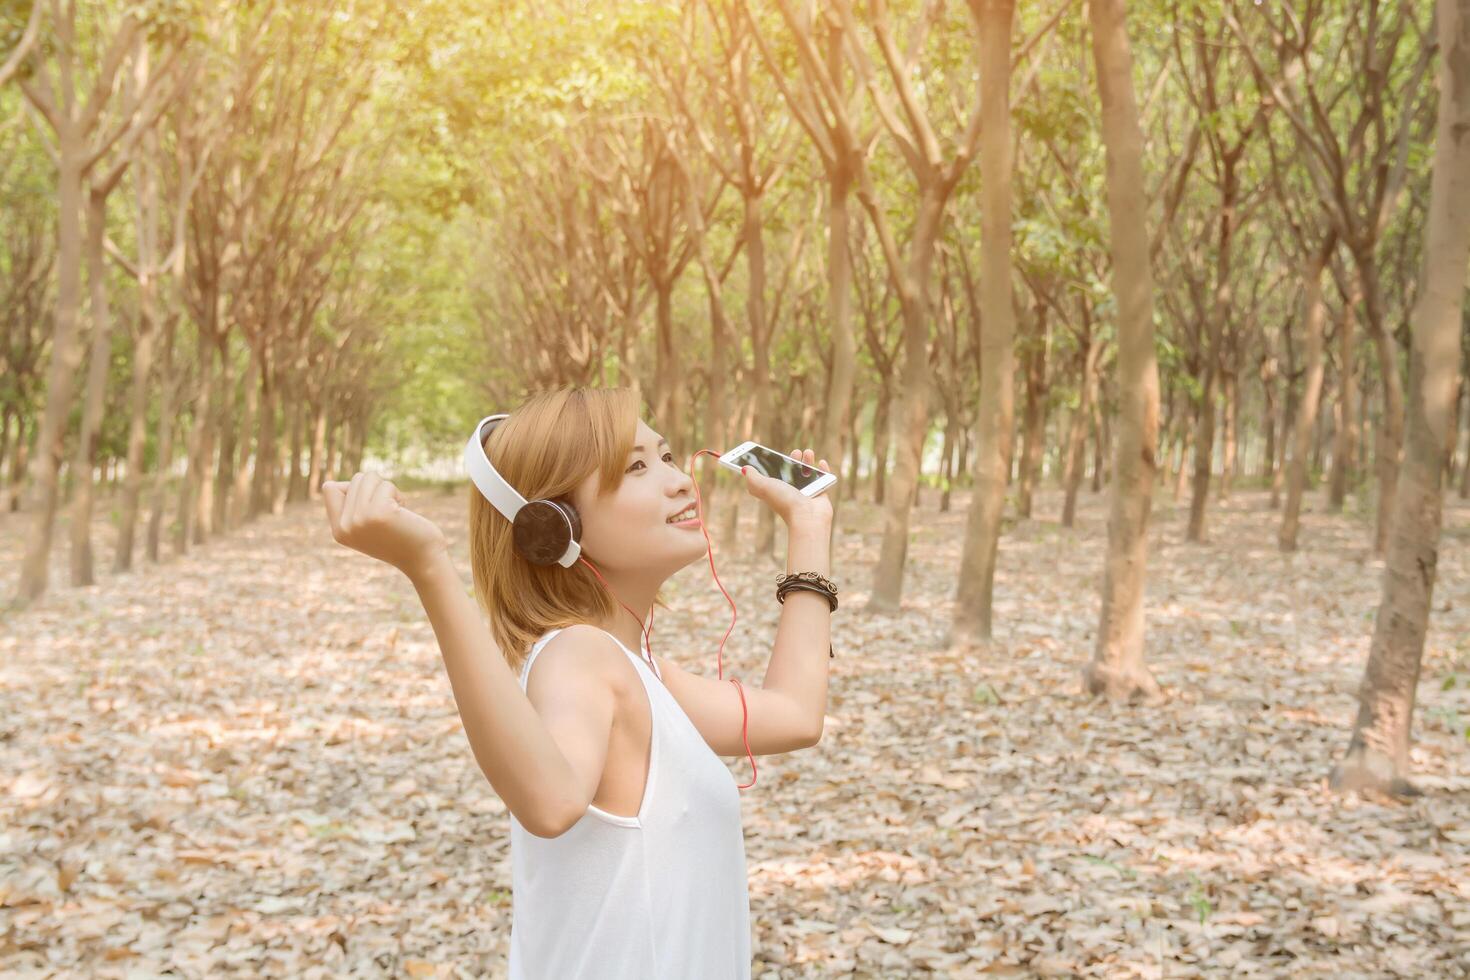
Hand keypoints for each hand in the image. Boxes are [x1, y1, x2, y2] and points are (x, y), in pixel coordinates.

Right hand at [322, 472, 448, 578]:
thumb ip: (351, 507)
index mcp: (338, 531)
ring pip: (369, 477)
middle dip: (377, 489)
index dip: (354, 489)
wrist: (423, 560)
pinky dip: (398, 495)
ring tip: (396, 512)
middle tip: (389, 512)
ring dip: (388, 490)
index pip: (330, 488)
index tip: (371, 508)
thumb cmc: (400, 538)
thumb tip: (332, 484)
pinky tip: (403, 513)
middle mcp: (344, 526)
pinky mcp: (378, 513)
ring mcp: (359, 520)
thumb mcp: (367, 525)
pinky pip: (386, 485)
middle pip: (355, 480)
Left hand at [739, 448, 832, 526]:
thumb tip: (744, 469)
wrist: (806, 518)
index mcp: (776, 490)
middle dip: (793, 460)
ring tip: (808, 453)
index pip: (772, 475)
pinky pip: (822, 479)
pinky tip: (821, 462)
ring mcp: (806, 493)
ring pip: (807, 474)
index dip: (771, 464)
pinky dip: (823, 470)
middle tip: (795, 452)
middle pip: (791, 472)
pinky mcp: (820, 494)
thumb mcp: (764, 487)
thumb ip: (753, 477)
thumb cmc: (785, 502)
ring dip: (808, 461)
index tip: (772, 453)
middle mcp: (791, 492)